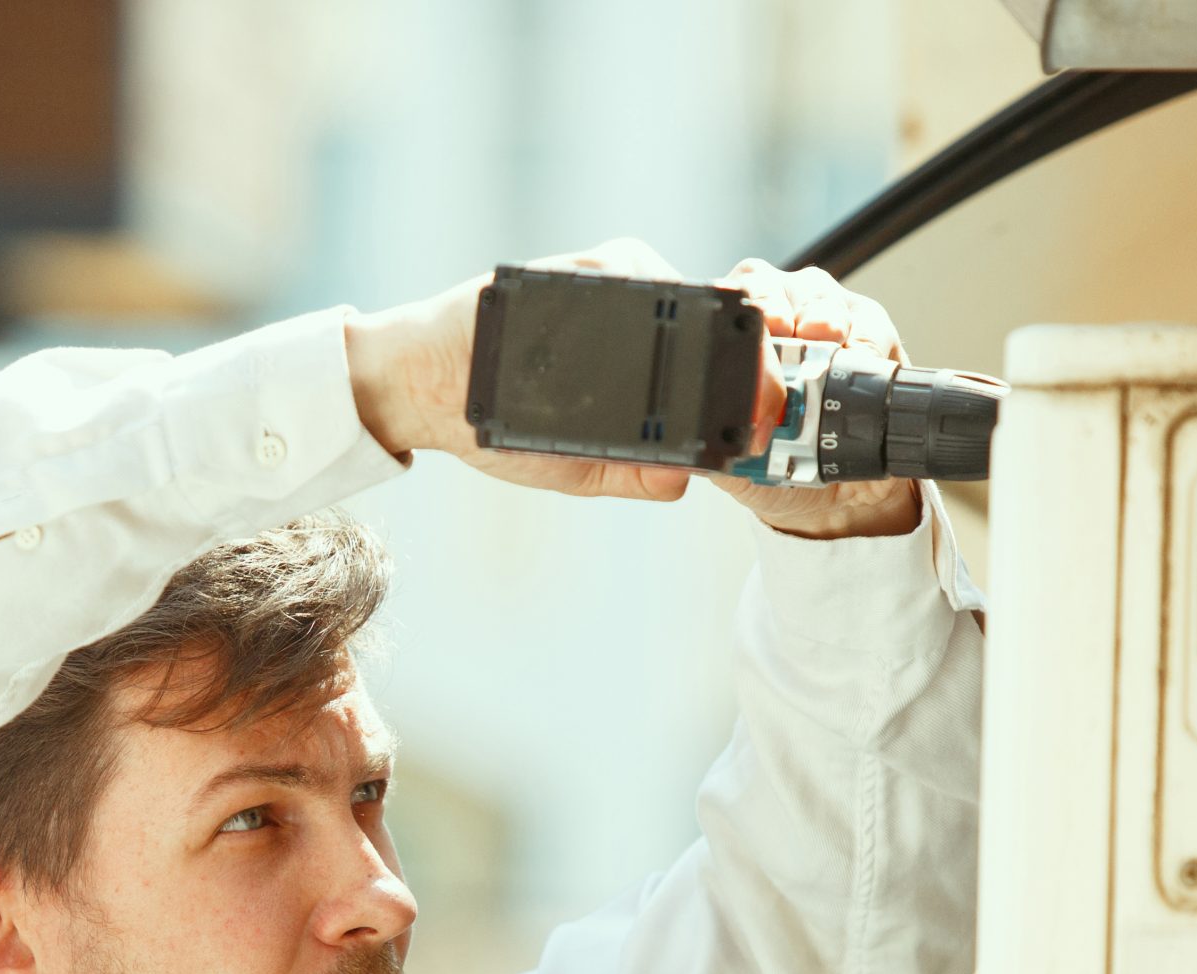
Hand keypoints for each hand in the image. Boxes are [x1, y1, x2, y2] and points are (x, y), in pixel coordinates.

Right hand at [344, 246, 923, 537]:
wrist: (427, 385)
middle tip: (765, 388)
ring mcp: (611, 292)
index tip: (769, 410)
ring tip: (733, 349)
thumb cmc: (495, 425)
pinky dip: (661, 289)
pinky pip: (642, 269)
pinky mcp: (588, 267)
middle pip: (710, 325)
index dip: (748, 386)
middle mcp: (630, 324)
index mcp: (634, 370)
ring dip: (713, 324)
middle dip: (746, 355)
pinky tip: (658, 316)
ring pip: (686, 295)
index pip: (707, 368)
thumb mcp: (573, 465)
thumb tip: (686, 483)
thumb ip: (631, 473)